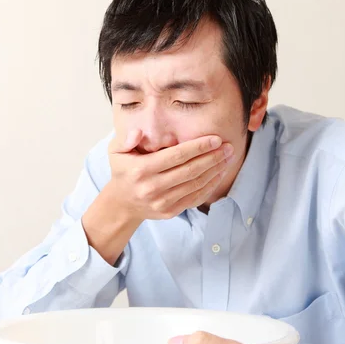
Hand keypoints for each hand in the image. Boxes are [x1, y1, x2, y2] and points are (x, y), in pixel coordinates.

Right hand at [107, 129, 235, 221]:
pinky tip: (219, 173)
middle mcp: (152, 187)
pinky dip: (210, 186)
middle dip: (212, 157)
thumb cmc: (123, 171)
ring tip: (228, 158)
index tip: (215, 139)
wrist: (122, 204)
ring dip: (215, 170)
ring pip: (195, 184)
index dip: (198, 147)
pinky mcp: (170, 211)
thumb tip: (139, 132)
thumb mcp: (116, 152)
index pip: (176, 156)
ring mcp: (162, 202)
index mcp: (141, 170)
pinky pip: (195, 198)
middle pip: (190, 170)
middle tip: (228, 147)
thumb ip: (126, 139)